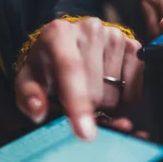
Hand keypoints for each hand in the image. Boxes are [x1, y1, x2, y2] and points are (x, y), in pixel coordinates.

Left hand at [14, 18, 143, 140]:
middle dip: (86, 107)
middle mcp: (90, 28)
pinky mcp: (134, 46)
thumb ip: (28, 96)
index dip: (78, 103)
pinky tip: (108, 86)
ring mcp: (115, 35)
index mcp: (58, 33)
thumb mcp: (28, 79)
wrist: (70, 43)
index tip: (85, 133)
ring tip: (91, 89)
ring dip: (103, 102)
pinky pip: (133, 92)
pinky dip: (122, 99)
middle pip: (95, 90)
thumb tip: (38, 110)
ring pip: (115, 94)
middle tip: (75, 101)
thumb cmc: (47, 64)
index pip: (71, 69)